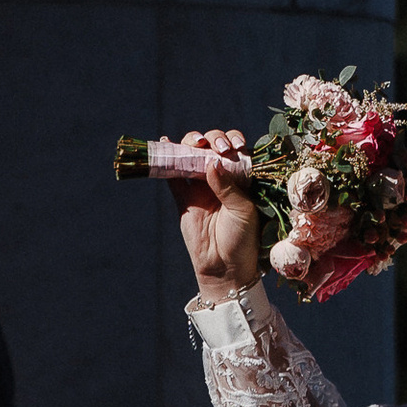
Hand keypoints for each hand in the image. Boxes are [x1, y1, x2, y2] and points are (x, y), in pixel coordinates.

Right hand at [171, 124, 261, 296]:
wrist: (224, 266)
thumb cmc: (243, 238)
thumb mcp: (242, 210)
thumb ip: (227, 185)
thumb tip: (212, 161)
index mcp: (241, 178)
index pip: (236, 149)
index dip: (233, 141)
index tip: (232, 147)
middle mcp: (221, 178)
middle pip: (212, 148)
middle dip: (212, 140)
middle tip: (215, 147)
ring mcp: (201, 187)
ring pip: (192, 156)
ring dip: (191, 144)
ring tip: (193, 142)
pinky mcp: (184, 199)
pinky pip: (173, 177)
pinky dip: (167, 161)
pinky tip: (164, 144)